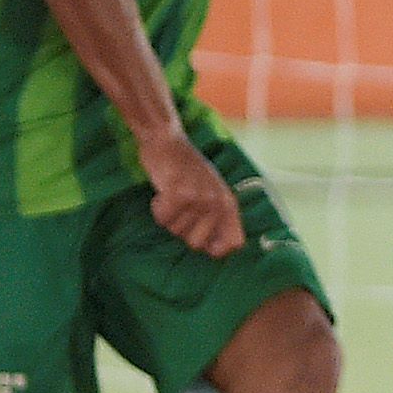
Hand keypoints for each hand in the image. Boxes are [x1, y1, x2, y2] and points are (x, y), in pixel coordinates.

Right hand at [139, 127, 242, 257]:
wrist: (168, 141)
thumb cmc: (186, 169)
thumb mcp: (211, 191)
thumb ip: (216, 217)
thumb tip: (216, 251)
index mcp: (229, 204)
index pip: (234, 243)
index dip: (217, 250)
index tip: (203, 244)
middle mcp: (218, 202)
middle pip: (196, 244)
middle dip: (183, 231)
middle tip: (181, 209)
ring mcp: (199, 198)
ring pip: (175, 231)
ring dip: (169, 217)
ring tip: (173, 194)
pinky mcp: (179, 194)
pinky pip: (162, 219)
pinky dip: (157, 209)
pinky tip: (162, 192)